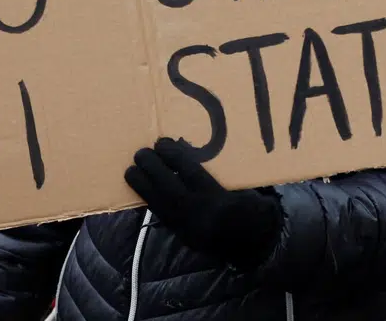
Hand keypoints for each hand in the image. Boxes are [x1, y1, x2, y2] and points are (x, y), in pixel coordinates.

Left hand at [124, 137, 281, 270]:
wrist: (255, 243)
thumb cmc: (252, 208)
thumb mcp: (242, 188)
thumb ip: (220, 175)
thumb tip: (190, 154)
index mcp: (219, 199)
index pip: (190, 174)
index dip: (173, 156)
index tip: (161, 142)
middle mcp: (200, 215)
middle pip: (169, 189)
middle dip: (152, 170)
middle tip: (140, 152)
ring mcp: (189, 228)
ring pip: (160, 205)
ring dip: (143, 187)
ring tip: (130, 170)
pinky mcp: (182, 236)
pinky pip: (162, 216)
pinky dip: (150, 201)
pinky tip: (141, 189)